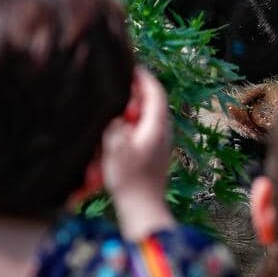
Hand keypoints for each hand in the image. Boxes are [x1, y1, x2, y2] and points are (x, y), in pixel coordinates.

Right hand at [101, 67, 174, 239]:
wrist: (142, 209)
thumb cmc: (130, 180)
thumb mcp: (115, 148)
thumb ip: (114, 125)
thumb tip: (116, 116)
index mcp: (157, 126)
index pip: (155, 92)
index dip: (144, 77)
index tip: (131, 66)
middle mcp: (163, 132)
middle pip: (151, 104)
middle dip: (134, 96)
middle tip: (117, 91)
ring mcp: (159, 144)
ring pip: (145, 119)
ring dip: (130, 114)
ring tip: (114, 113)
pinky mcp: (152, 155)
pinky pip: (141, 133)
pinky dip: (129, 129)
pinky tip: (115, 134)